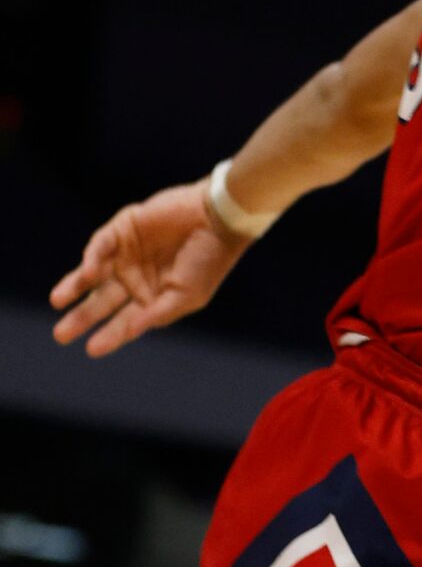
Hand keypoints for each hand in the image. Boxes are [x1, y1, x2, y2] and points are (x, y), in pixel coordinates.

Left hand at [50, 180, 248, 356]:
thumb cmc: (209, 260)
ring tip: (58, 301)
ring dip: (73, 288)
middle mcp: (134, 278)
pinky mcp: (122, 230)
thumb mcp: (188, 295)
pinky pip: (100, 247)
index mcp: (152, 298)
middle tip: (61, 335)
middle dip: (81, 318)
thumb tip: (130, 332)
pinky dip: (92, 260)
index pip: (124, 321)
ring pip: (92, 275)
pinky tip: (89, 274)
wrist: (218, 218)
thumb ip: (158, 313)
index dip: (109, 336)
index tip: (91, 349)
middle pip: (100, 302)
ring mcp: (126, 254)